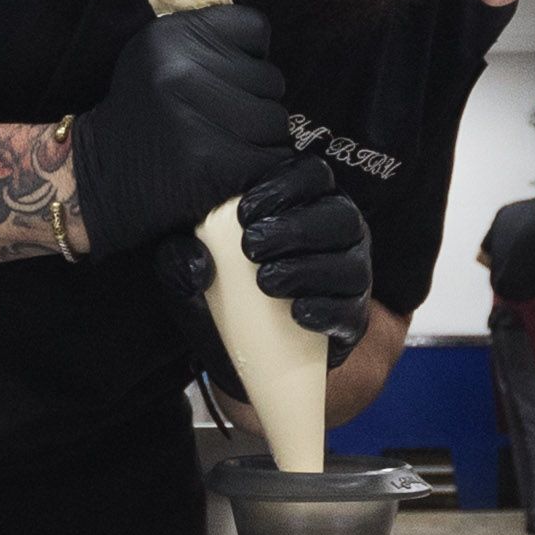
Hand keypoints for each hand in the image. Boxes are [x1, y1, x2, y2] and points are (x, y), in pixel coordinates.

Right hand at [70, 7, 291, 256]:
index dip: (247, 56)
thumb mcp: (158, 55)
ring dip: (260, 136)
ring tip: (223, 143)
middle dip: (255, 100)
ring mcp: (199, 118)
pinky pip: (271, 158)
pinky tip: (228, 168)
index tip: (223, 76)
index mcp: (171, 34)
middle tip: (219, 118)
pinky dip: (259, 167)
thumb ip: (208, 40)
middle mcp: (183, 70)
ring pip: (276, 120)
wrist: (99, 178)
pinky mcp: (215, 164)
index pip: (255, 28)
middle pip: (271, 78)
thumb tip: (268, 51)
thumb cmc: (142, 114)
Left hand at [151, 156, 374, 372]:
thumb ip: (180, 261)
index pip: (312, 175)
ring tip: (267, 282)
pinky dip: (327, 310)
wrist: (245, 360)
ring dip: (310, 269)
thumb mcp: (190, 277)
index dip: (285, 186)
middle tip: (252, 247)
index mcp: (305, 203)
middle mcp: (339, 233)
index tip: (245, 212)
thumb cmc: (220, 298)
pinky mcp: (354, 320)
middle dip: (297, 228)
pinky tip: (297, 313)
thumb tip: (194, 260)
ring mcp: (353, 276)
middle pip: (340, 215)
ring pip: (352, 262)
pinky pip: (353, 311)